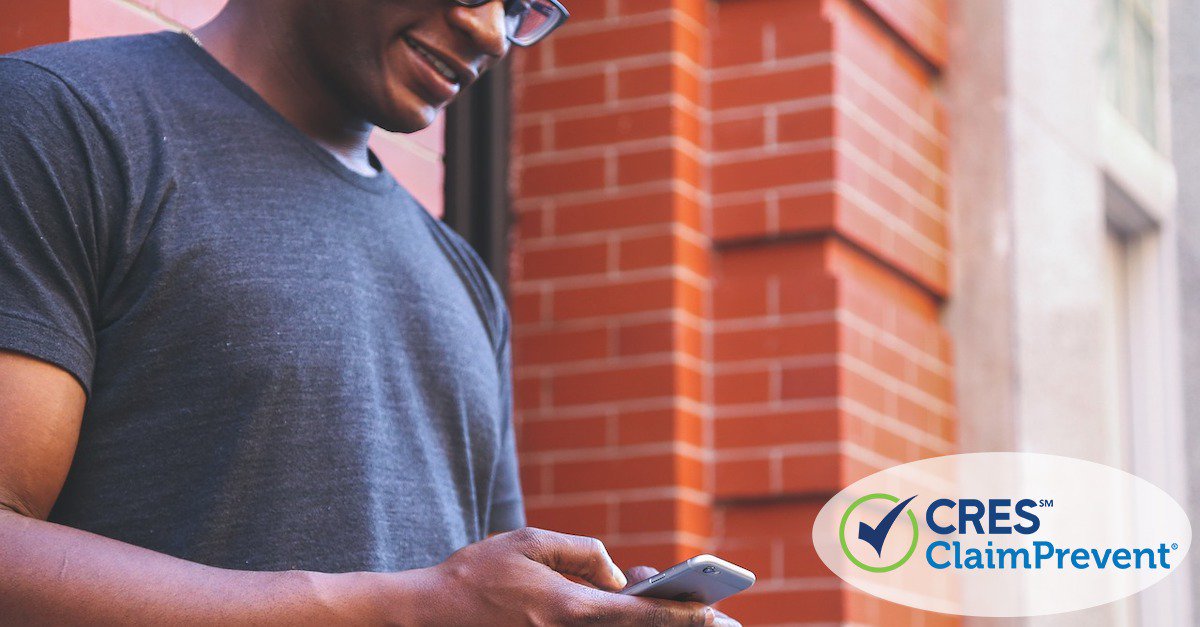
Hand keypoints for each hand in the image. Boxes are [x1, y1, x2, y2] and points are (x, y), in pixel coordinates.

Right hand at [400, 527, 724, 624]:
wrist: (428, 616)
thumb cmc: (478, 573)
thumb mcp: (531, 541)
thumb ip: (583, 553)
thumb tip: (619, 576)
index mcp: (571, 609)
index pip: (643, 617)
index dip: (684, 616)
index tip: (715, 614)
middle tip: (718, 623)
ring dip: (647, 625)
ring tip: (681, 612)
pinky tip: (627, 610)